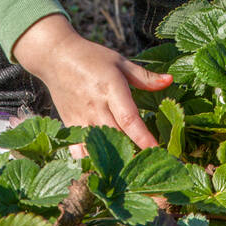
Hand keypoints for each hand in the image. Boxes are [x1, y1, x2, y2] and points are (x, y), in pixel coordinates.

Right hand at [12, 14, 171, 152]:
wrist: (55, 56)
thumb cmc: (91, 58)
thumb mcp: (120, 62)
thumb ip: (144, 76)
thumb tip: (170, 80)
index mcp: (110, 88)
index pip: (129, 118)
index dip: (143, 137)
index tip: (157, 151)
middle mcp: (95, 106)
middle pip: (116, 137)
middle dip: (133, 152)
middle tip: (151, 165)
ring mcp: (80, 118)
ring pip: (98, 148)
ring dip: (113, 159)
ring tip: (129, 169)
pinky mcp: (69, 126)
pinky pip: (80, 150)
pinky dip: (91, 160)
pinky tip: (103, 167)